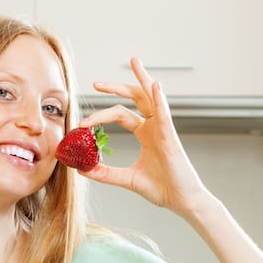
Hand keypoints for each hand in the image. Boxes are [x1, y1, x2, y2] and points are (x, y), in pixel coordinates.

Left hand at [77, 58, 210, 217]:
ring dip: (142, 79)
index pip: (121, 114)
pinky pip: (165, 114)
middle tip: (96, 84)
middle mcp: (155, 126)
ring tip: (133, 61)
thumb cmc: (161, 188)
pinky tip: (155, 86)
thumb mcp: (127, 179)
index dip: (101, 115)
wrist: (181, 201)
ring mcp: (164, 129)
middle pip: (135, 98)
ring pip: (152, 97)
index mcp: (146, 134)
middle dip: (116, 88)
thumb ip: (105, 173)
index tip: (81, 123)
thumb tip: (82, 170)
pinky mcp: (171, 137)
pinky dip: (159, 99)